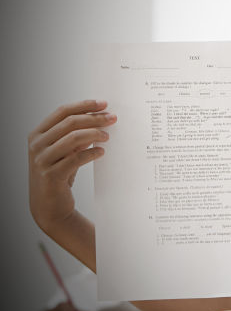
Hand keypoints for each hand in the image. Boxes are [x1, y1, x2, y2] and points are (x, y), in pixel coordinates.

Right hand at [28, 100, 115, 232]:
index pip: (62, 111)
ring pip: (73, 138)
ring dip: (94, 134)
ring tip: (107, 136)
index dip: (84, 105)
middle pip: (69, 122)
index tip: (103, 104)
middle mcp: (36, 145)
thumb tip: (100, 118)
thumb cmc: (58, 174)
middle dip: (94, 118)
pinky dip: (91, 153)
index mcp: (37, 134)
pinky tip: (101, 151)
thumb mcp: (65, 152)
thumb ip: (75, 135)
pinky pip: (76, 159)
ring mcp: (42, 160)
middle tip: (112, 119)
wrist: (49, 206)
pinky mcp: (51, 175)